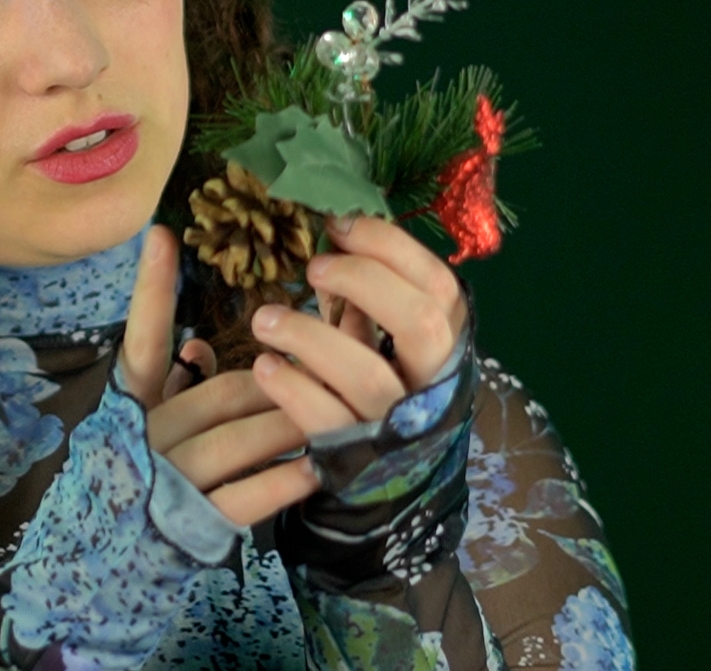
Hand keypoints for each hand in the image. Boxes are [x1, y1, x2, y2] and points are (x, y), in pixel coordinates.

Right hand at [120, 225, 319, 526]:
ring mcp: (165, 482)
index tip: (162, 233)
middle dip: (279, 381)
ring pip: (236, 442)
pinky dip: (282, 483)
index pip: (141, 339)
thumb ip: (172, 382)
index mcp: (132, 405)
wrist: (110, 560)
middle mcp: (144, 437)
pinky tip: (314, 470)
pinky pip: (243, 498)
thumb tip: (200, 344)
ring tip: (333, 415)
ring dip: (289, 427)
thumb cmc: (143, 475)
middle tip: (329, 368)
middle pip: (221, 393)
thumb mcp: (147, 421)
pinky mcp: (190, 526)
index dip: (150, 288)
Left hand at [248, 215, 467, 436]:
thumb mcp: (384, 343)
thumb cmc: (378, 391)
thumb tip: (330, 238)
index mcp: (447, 344)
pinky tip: (265, 366)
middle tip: (312, 267)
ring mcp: (398, 426)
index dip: (390, 246)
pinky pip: (326, 420)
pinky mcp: (359, 458)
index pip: (438, 284)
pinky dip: (293, 388)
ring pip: (366, 375)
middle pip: (419, 321)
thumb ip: (367, 300)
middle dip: (363, 281)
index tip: (338, 225)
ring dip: (310, 336)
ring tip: (263, 319)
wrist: (382, 485)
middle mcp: (431, 384)